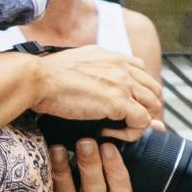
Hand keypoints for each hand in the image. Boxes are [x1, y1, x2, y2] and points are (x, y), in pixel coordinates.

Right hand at [18, 43, 161, 133]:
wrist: (38, 79)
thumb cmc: (48, 75)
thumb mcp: (78, 63)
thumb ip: (94, 69)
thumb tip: (98, 85)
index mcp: (115, 57)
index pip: (142, 74)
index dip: (137, 94)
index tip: (121, 108)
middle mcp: (124, 67)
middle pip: (154, 90)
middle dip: (143, 108)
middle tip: (122, 122)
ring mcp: (124, 83)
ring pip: (153, 105)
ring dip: (138, 121)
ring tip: (115, 130)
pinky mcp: (118, 101)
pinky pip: (142, 121)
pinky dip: (131, 132)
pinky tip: (108, 134)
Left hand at [43, 135, 133, 191]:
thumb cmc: (92, 171)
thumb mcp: (111, 162)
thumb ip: (135, 146)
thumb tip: (157, 125)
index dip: (116, 171)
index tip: (109, 146)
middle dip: (91, 166)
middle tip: (86, 141)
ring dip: (67, 170)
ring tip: (61, 146)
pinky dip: (51, 176)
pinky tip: (50, 157)